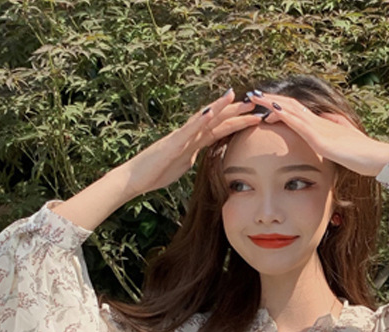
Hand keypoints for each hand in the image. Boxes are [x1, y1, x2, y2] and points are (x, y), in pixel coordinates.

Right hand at [121, 89, 261, 195]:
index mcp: (192, 143)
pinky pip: (187, 131)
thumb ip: (191, 157)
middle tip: (254, 102)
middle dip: (235, 111)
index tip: (252, 115)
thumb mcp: (181, 166)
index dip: (235, 122)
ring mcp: (179, 138)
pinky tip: (210, 112)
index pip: (217, 130)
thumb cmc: (155, 173)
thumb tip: (200, 156)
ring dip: (220, 108)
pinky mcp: (171, 145)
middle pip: (215, 121)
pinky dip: (199, 121)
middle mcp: (187, 136)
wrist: (134, 179)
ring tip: (234, 96)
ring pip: (202, 120)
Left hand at [253, 91, 388, 176]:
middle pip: (289, 105)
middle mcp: (318, 121)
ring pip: (291, 110)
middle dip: (269, 101)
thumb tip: (325, 123)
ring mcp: (319, 128)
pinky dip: (284, 114)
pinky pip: (299, 124)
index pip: (296, 111)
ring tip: (254, 98)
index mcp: (322, 124)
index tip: (263, 104)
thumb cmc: (361, 153)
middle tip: (251, 96)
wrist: (375, 157)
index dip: (279, 106)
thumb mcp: (342, 142)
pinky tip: (271, 110)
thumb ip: (333, 131)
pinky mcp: (320, 138)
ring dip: (271, 103)